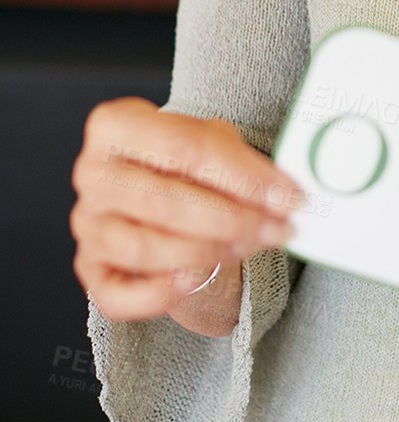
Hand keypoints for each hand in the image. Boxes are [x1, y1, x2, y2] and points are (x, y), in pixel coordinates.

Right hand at [71, 97, 302, 330]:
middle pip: (165, 201)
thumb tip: (284, 194)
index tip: (288, 196)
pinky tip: (195, 279)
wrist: (156, 190)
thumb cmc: (182, 162)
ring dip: (210, 253)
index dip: (241, 176)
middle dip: (234, 219)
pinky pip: (118, 295)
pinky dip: (160, 293)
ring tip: (251, 246)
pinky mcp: (90, 270)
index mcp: (115, 126)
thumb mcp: (211, 142)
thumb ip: (242, 164)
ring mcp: (87, 224)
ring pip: (145, 248)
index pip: (183, 148)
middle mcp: (93, 174)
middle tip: (278, 228)